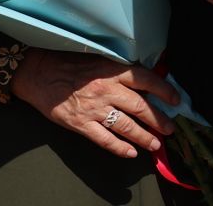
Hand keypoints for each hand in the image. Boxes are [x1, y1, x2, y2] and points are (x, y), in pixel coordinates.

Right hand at [11, 48, 179, 158]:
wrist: (37, 72)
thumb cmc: (67, 62)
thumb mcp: (97, 58)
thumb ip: (118, 69)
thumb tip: (143, 80)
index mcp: (112, 70)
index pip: (146, 79)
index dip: (164, 90)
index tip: (175, 100)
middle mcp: (106, 89)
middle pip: (140, 107)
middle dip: (158, 120)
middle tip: (169, 129)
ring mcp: (93, 109)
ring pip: (126, 126)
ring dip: (143, 137)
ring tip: (155, 145)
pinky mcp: (80, 124)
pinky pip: (104, 139)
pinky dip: (119, 148)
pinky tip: (130, 153)